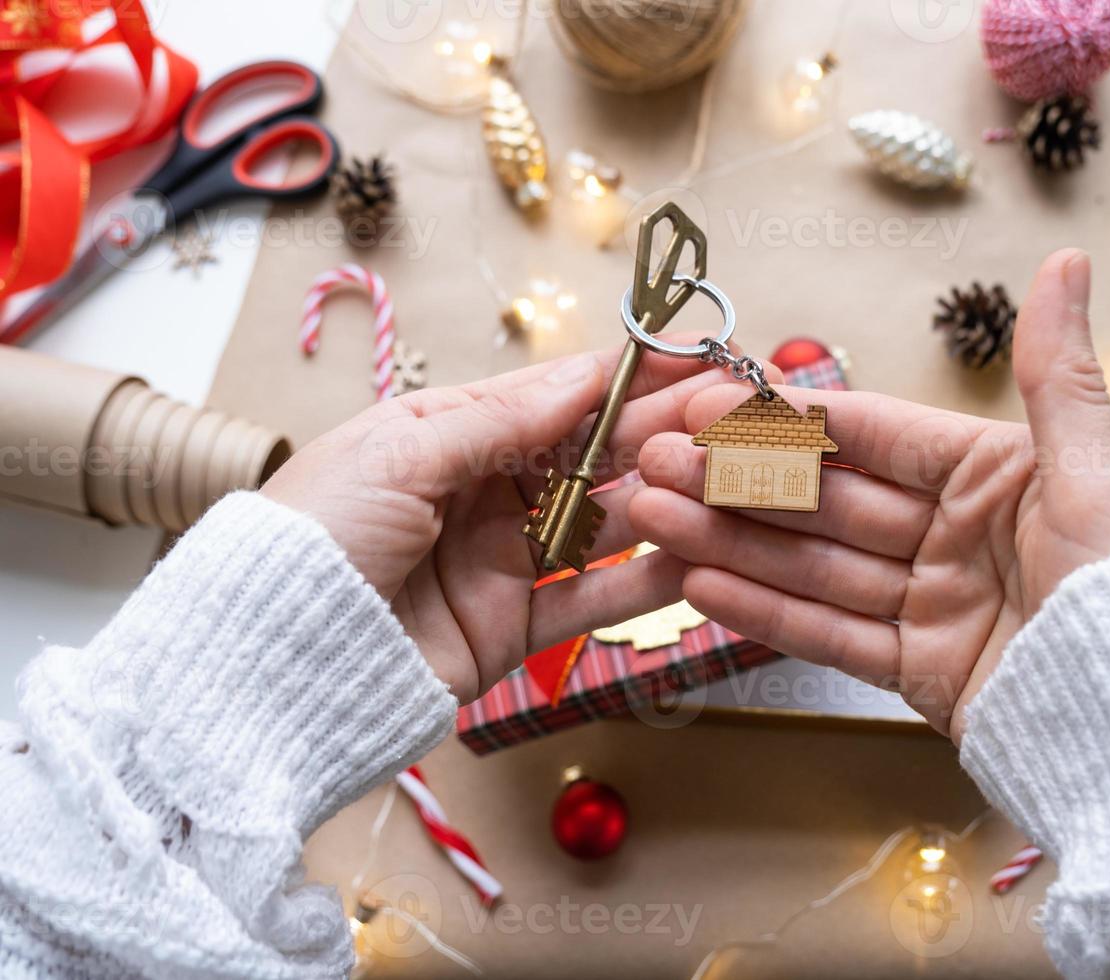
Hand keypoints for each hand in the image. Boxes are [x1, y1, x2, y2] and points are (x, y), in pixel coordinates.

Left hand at [262, 342, 776, 702]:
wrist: (277, 662)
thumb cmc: (317, 536)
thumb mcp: (400, 453)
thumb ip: (500, 420)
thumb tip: (583, 376)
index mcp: (447, 432)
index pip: (556, 394)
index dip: (627, 372)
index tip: (695, 351)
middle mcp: (483, 491)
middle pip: (592, 454)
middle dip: (663, 430)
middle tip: (735, 412)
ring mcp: (502, 560)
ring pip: (604, 524)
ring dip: (666, 501)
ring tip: (728, 480)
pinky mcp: (514, 628)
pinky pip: (593, 600)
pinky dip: (645, 584)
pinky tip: (700, 561)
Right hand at [628, 250, 1109, 742]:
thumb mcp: (1097, 476)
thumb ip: (1054, 374)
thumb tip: (1067, 258)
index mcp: (997, 474)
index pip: (870, 434)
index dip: (785, 418)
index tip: (707, 404)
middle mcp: (958, 533)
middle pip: (827, 499)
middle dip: (735, 481)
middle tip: (650, 465)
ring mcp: (935, 603)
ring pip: (815, 564)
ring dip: (730, 541)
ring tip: (652, 520)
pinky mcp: (921, 672)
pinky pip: (831, 633)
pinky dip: (767, 611)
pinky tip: (702, 585)